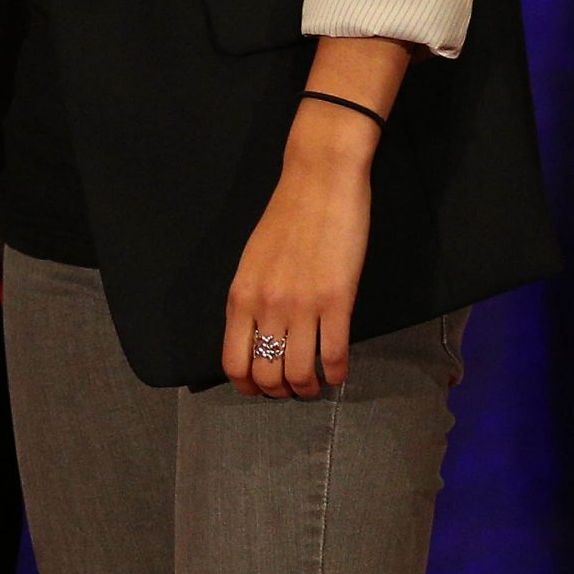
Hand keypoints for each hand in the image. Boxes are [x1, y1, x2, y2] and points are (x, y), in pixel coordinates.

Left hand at [220, 100, 376, 398]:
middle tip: (293, 388)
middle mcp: (266, 306)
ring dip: (309, 388)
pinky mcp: (337, 301)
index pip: (233, 362)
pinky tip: (339, 372)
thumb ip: (251, 299)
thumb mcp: (253, 260)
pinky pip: (335, 356)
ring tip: (317, 384)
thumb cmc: (287, 217)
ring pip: (299, 374)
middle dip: (280, 392)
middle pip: (265, 376)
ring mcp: (302, 305)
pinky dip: (337, 374)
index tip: (262, 389)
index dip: (248, 386)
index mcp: (241, 296)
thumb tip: (253, 336)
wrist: (319, 181)